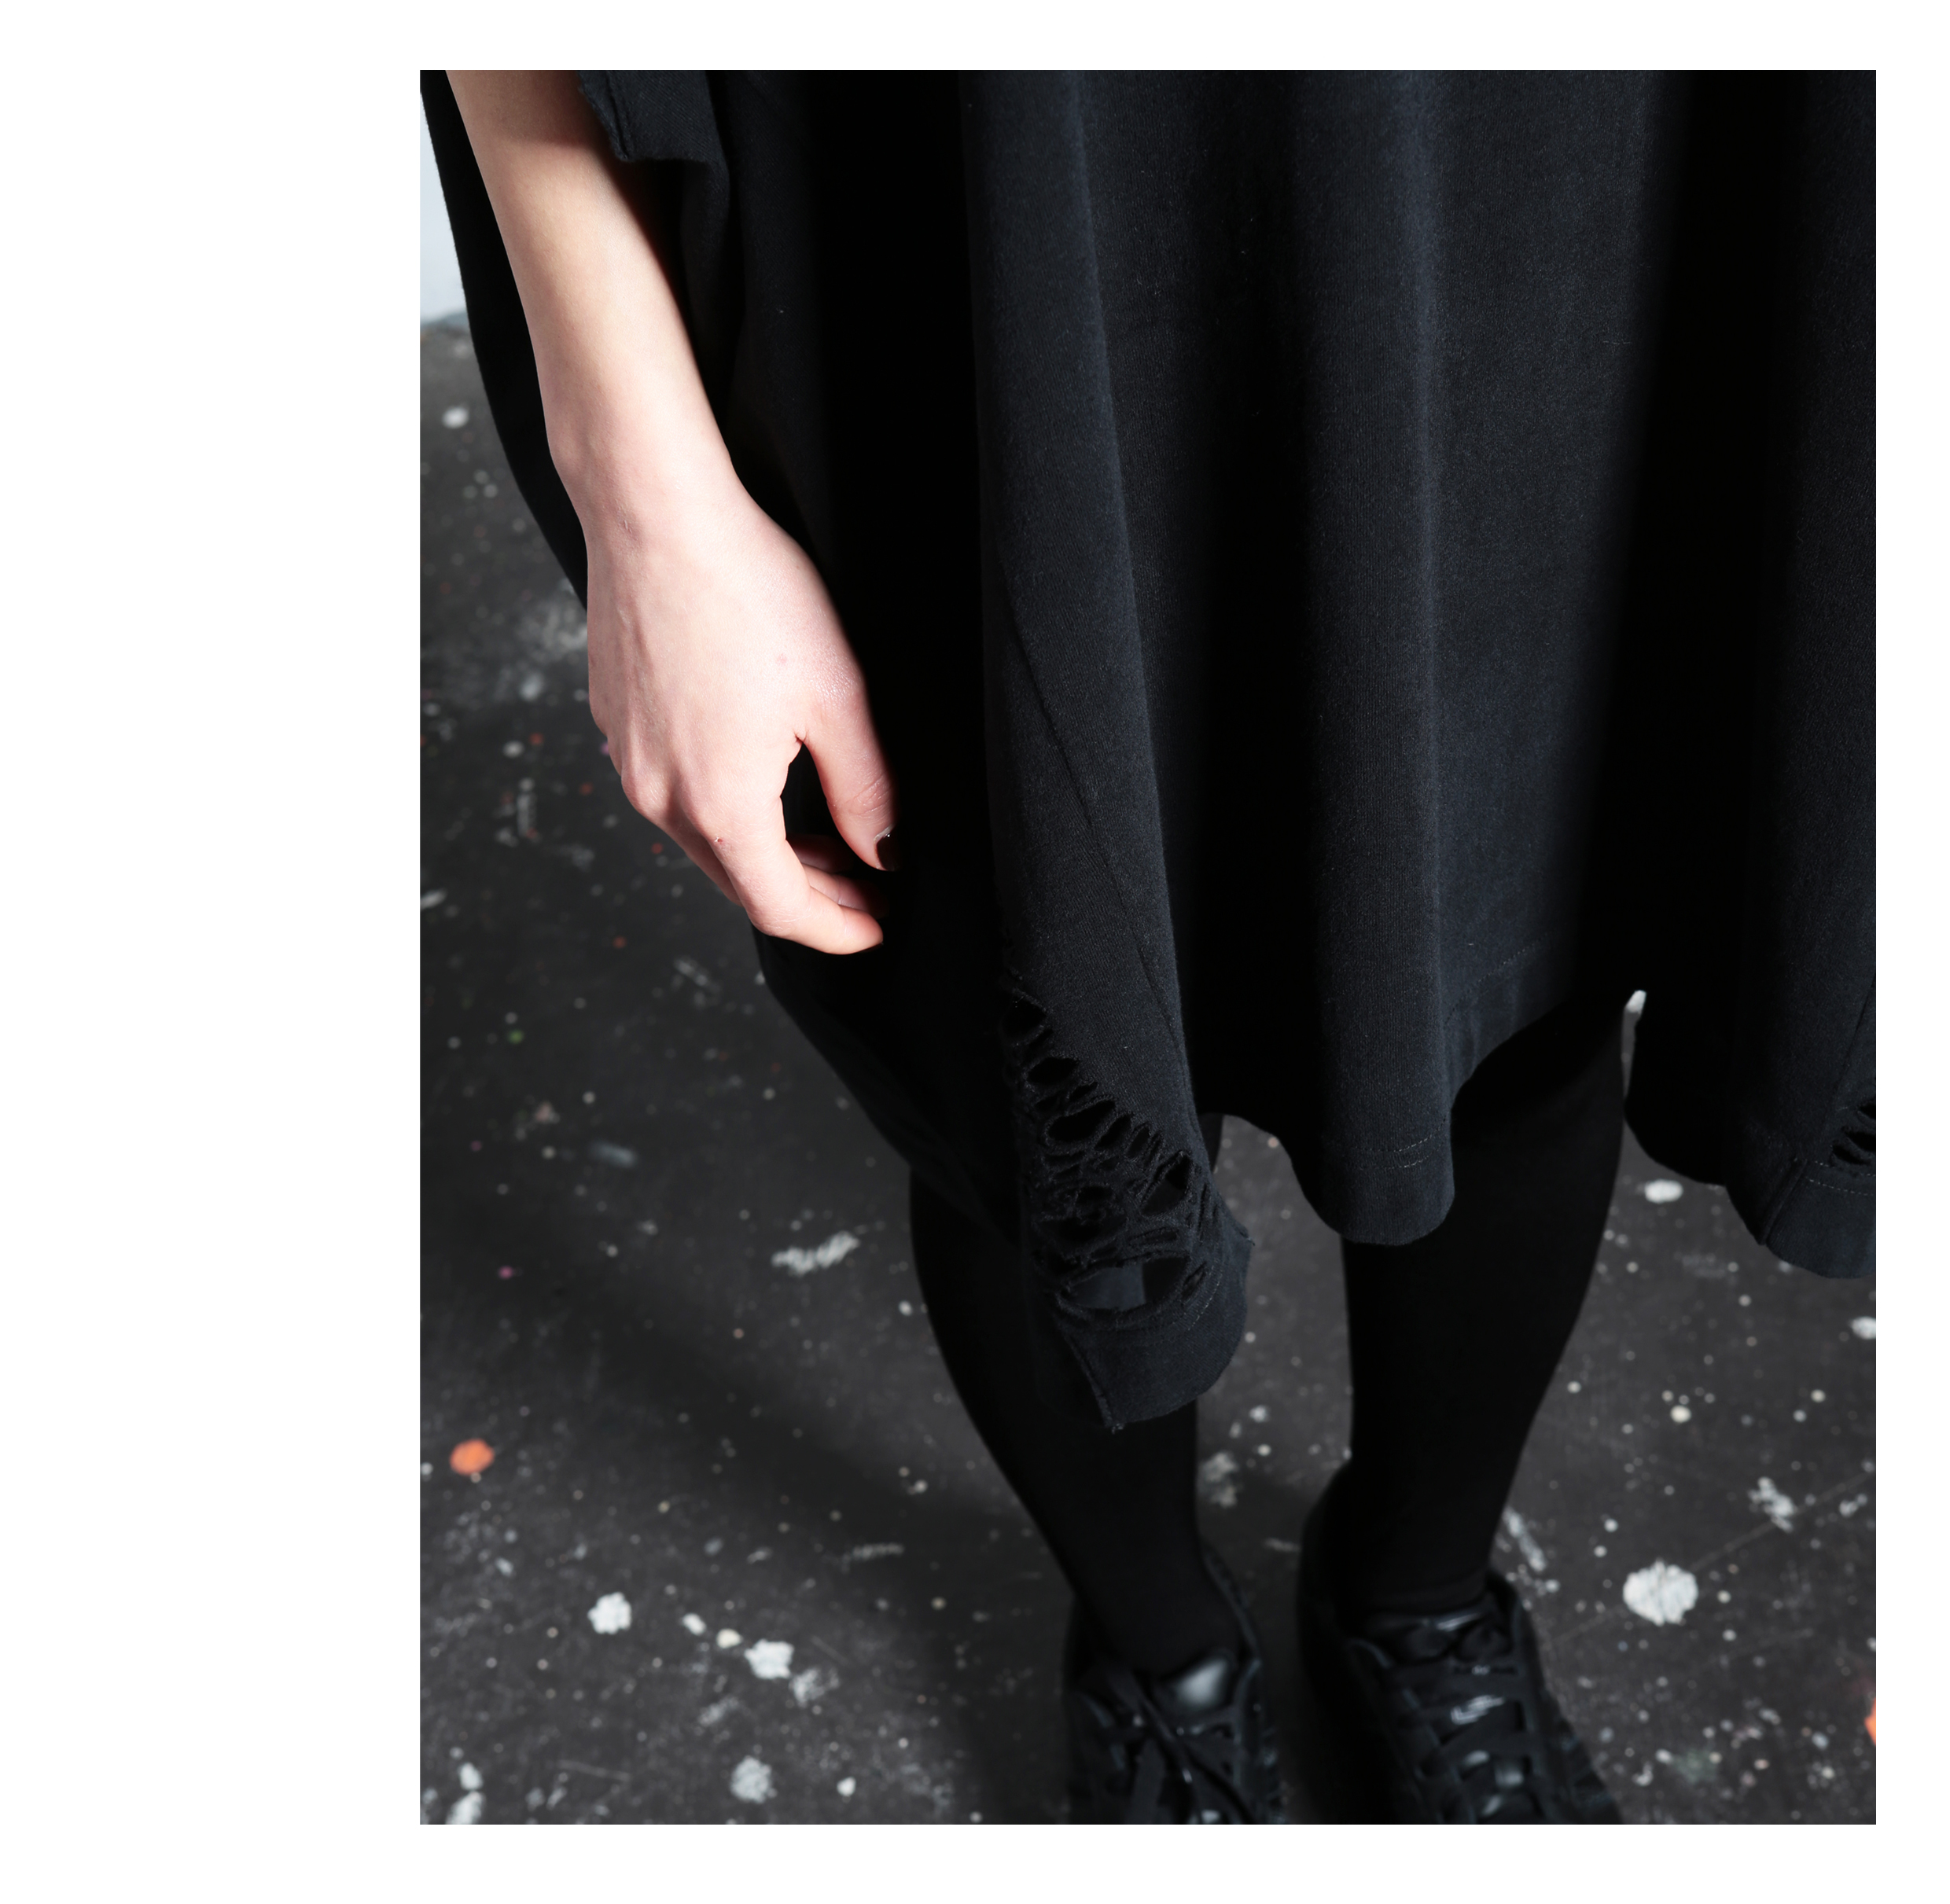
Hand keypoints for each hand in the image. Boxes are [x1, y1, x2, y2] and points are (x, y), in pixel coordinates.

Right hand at [586, 483, 897, 954]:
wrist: (653, 512)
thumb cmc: (748, 589)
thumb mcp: (838, 697)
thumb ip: (865, 790)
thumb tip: (883, 852)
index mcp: (719, 804)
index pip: (780, 908)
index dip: (836, 929)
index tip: (877, 926)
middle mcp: (660, 797)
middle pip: (741, 883)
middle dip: (811, 896)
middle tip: (869, 886)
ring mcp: (630, 760)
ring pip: (708, 841)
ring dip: (770, 853)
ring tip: (831, 842)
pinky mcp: (618, 723)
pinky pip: (678, 794)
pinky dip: (730, 809)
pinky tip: (769, 782)